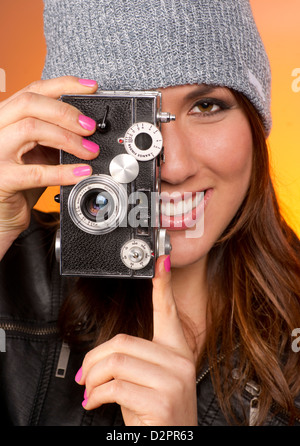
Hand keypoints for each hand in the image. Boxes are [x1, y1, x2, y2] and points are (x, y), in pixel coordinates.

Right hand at [0, 76, 98, 257]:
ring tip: (90, 151)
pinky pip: (36, 172)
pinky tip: (81, 173)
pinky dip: (63, 171)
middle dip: (66, 112)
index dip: (64, 85)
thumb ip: (53, 137)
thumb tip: (87, 126)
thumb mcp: (37, 154)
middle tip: (90, 127)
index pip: (32, 90)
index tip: (90, 88)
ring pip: (31, 129)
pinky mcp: (2, 179)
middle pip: (29, 103)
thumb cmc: (19, 184)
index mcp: (5, 119)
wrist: (0, 216)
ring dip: (68, 139)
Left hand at [75, 255, 197, 425]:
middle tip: (84, 377)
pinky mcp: (162, 401)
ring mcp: (173, 381)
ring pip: (116, 362)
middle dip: (93, 361)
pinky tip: (95, 402)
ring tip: (90, 391)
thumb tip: (99, 356)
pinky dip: (96, 395)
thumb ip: (132, 360)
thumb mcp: (148, 381)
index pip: (168, 311)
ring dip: (92, 379)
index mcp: (177, 351)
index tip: (161, 260)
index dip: (163, 284)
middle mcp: (179, 362)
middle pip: (122, 342)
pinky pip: (115, 386)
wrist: (173, 443)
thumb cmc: (157, 414)